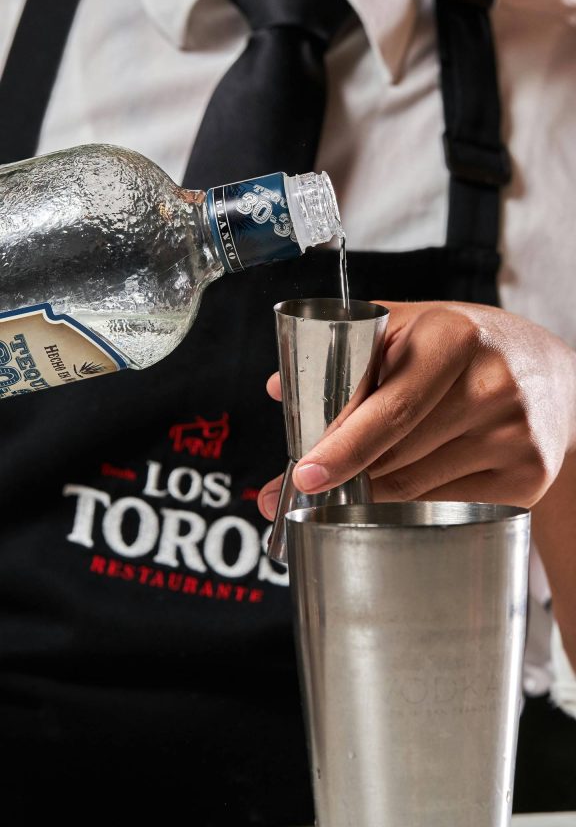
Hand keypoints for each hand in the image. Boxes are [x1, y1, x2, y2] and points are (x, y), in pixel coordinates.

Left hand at [258, 300, 575, 518]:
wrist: (554, 377)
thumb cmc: (470, 347)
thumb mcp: (417, 324)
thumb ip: (349, 351)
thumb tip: (278, 390)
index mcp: (453, 336)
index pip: (390, 408)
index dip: (343, 446)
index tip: (306, 475)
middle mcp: (490, 385)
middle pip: (396, 455)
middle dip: (346, 474)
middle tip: (311, 488)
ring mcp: (513, 436)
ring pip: (415, 486)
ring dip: (376, 489)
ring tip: (359, 483)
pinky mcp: (527, 477)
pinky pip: (446, 505)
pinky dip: (415, 502)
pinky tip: (410, 486)